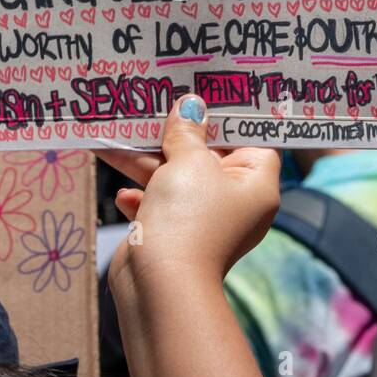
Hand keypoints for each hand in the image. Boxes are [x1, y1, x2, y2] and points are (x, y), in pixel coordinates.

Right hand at [101, 95, 279, 283]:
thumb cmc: (187, 216)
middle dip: (178, 133)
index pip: (252, 140)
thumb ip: (187, 132)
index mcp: (255, 184)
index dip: (231, 117)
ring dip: (147, 159)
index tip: (209, 92)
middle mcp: (234, 201)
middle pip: (207, 155)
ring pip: (176, 177)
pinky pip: (159, 203)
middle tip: (157, 100)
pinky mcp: (175, 233)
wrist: (159, 284)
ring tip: (120, 131)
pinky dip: (141, 195)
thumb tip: (191, 105)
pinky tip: (123, 194)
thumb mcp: (188, 161)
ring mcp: (203, 219)